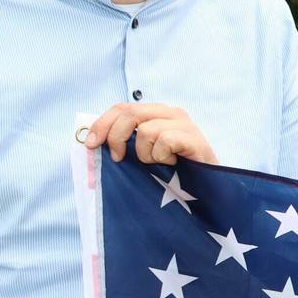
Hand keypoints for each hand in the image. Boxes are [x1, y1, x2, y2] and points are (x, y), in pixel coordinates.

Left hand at [82, 104, 216, 165]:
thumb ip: (126, 142)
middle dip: (116, 137)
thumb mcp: (145, 153)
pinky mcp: (194, 138)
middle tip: (117, 158)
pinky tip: (172, 164)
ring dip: (145, 154)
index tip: (90, 144)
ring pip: (146, 131)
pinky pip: (164, 141)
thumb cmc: (173, 173)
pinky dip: (161, 157)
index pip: (122, 107)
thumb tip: (91, 141)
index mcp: (157, 113)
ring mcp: (184, 124)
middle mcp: (171, 112)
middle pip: (130, 113)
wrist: (207, 190)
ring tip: (159, 163)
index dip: (102, 123)